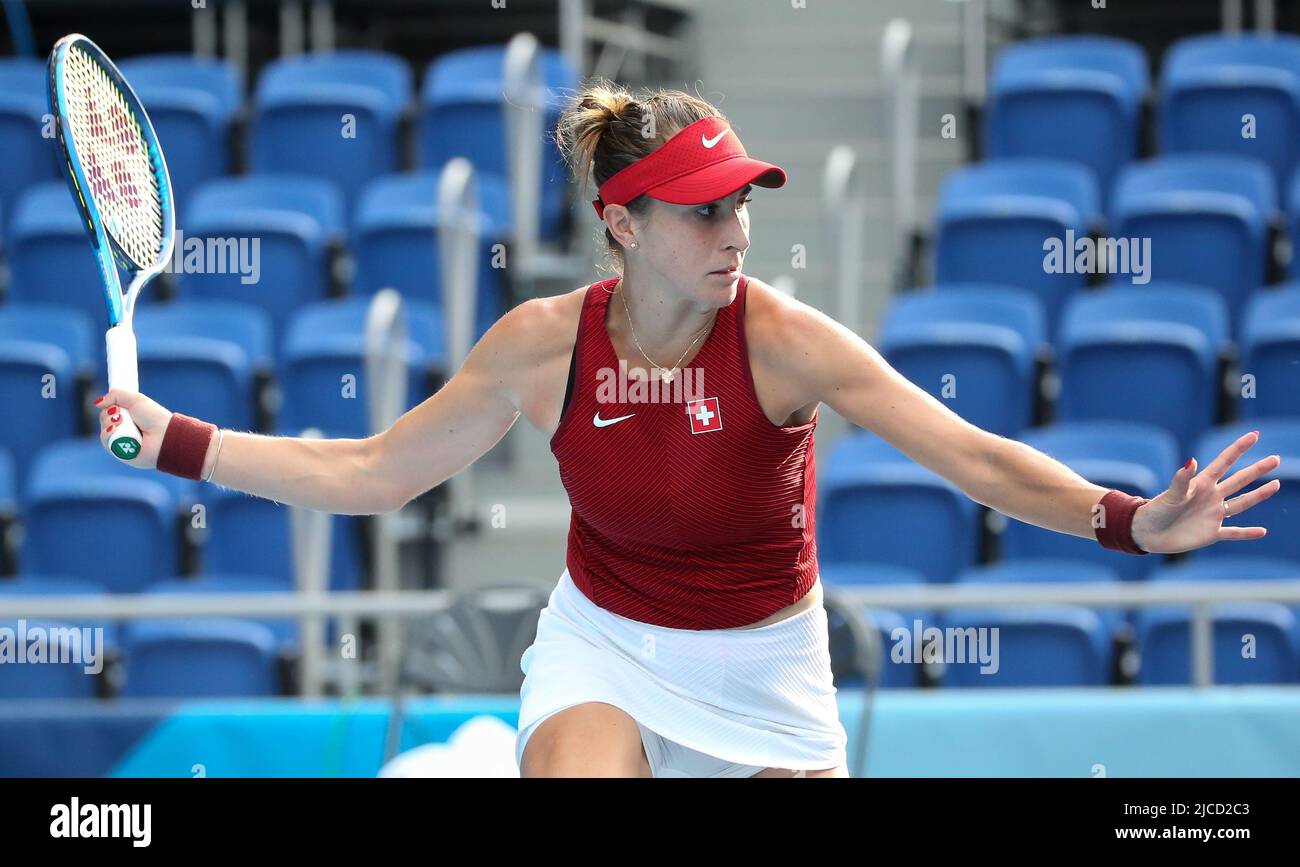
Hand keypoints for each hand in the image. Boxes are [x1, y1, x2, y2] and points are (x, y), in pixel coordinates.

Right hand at [95, 389, 173, 469]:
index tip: (115, 405)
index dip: (109, 407)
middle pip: (104, 420)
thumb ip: (115, 395)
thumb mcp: (135, 399)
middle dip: (108, 414)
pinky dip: (108, 434)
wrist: (163, 436)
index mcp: (129, 417)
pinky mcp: (120, 452)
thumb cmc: (153, 417)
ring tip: (121, 422)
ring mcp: (121, 441)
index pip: (109, 411)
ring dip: (109, 423)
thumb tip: (97, 403)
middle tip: (120, 414)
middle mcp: (125, 429)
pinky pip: (105, 441)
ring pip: (103, 430)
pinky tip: (116, 429)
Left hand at [1131, 430, 1280, 554]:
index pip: (1224, 462)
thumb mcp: (1171, 494)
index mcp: (1201, 484)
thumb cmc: (1156, 510)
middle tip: (1276, 458)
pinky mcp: (1211, 533)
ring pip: (1241, 503)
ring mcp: (1212, 515)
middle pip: (1239, 480)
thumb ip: (1182, 479)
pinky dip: (1247, 533)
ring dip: (1258, 495)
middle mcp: (1211, 497)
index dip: (1239, 448)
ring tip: (1275, 484)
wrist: (1146, 533)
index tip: (1254, 435)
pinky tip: (1262, 531)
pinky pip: (1234, 533)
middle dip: (1257, 470)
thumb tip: (1192, 460)